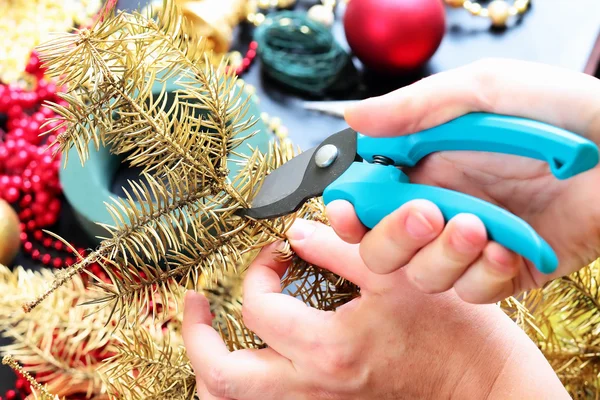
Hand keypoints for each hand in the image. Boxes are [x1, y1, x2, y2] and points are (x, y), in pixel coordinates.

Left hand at [182, 219, 567, 399]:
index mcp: (327, 348)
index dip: (258, 271)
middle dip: (197, 337)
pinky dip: (242, 385)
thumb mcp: (394, 275)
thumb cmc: (450, 332)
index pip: (258, 307)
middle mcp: (313, 386)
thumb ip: (337, 248)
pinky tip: (250, 357)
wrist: (482, 385)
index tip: (275, 254)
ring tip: (211, 335)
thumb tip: (296, 233)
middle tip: (196, 306)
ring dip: (212, 367)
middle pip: (221, 378)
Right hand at [335, 58, 599, 303]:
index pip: (365, 200)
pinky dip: (484, 275)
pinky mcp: (503, 270)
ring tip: (478, 226)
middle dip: (394, 239)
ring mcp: (470, 243)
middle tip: (425, 213)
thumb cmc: (560, 111)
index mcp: (423, 165)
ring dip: (443, 256)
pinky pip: (473, 292)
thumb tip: (353, 117)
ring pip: (424, 276)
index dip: (349, 212)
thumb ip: (416, 107)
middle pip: (382, 249)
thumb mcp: (484, 92)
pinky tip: (507, 248)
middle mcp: (439, 206)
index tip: (348, 211)